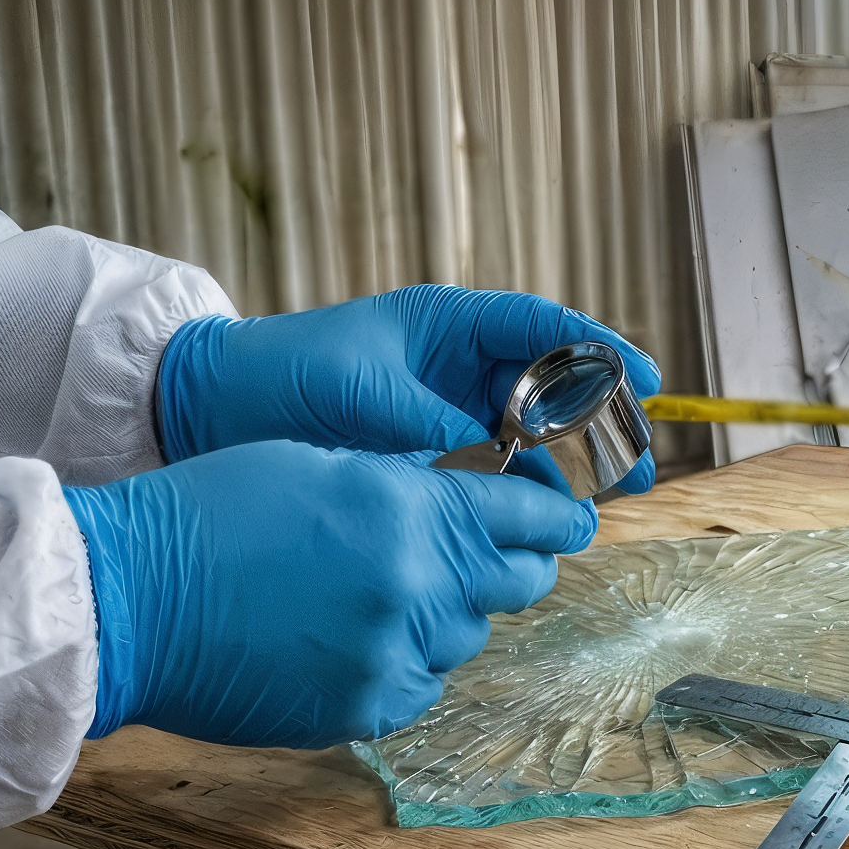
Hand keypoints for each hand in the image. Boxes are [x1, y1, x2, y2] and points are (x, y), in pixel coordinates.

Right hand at [61, 441, 594, 745]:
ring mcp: (395, 651)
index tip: (571, 522)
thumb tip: (467, 502)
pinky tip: (357, 643)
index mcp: (414, 509)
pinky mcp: (365, 707)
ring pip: (467, 637)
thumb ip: (407, 488)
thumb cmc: (211, 515)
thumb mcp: (324, 465)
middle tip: (499, 559)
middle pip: (518, 582)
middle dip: (517, 567)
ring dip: (445, 617)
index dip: (558, 518)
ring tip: (384, 598)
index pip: (530, 516)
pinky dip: (406, 667)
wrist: (128, 598)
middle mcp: (420, 582)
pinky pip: (423, 687)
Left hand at [157, 286, 663, 495]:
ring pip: (531, 436)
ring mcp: (448, 410)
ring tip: (590, 510)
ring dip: (565, 470)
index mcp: (448, 325)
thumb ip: (438, 428)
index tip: (644, 383)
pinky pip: (492, 471)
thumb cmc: (280, 379)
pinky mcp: (431, 456)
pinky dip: (518, 495)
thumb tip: (501, 468)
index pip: (545, 330)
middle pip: (555, 388)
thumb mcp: (367, 398)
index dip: (601, 353)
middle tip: (638, 468)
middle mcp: (458, 366)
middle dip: (601, 425)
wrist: (203, 411)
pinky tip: (537, 523)